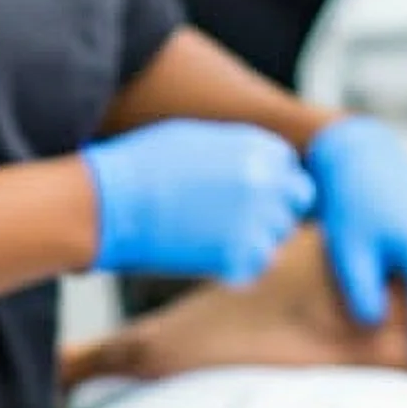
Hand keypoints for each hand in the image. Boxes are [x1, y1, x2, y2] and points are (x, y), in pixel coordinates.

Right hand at [79, 118, 315, 282]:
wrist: (110, 201)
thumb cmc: (140, 167)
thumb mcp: (196, 140)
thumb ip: (235, 151)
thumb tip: (251, 166)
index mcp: (257, 146)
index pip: (288, 168)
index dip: (269, 183)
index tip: (243, 194)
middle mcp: (267, 180)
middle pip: (296, 201)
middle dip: (274, 209)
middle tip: (235, 220)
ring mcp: (257, 219)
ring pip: (276, 237)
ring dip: (253, 239)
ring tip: (206, 234)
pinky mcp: (239, 255)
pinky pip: (254, 266)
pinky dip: (234, 265)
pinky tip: (201, 252)